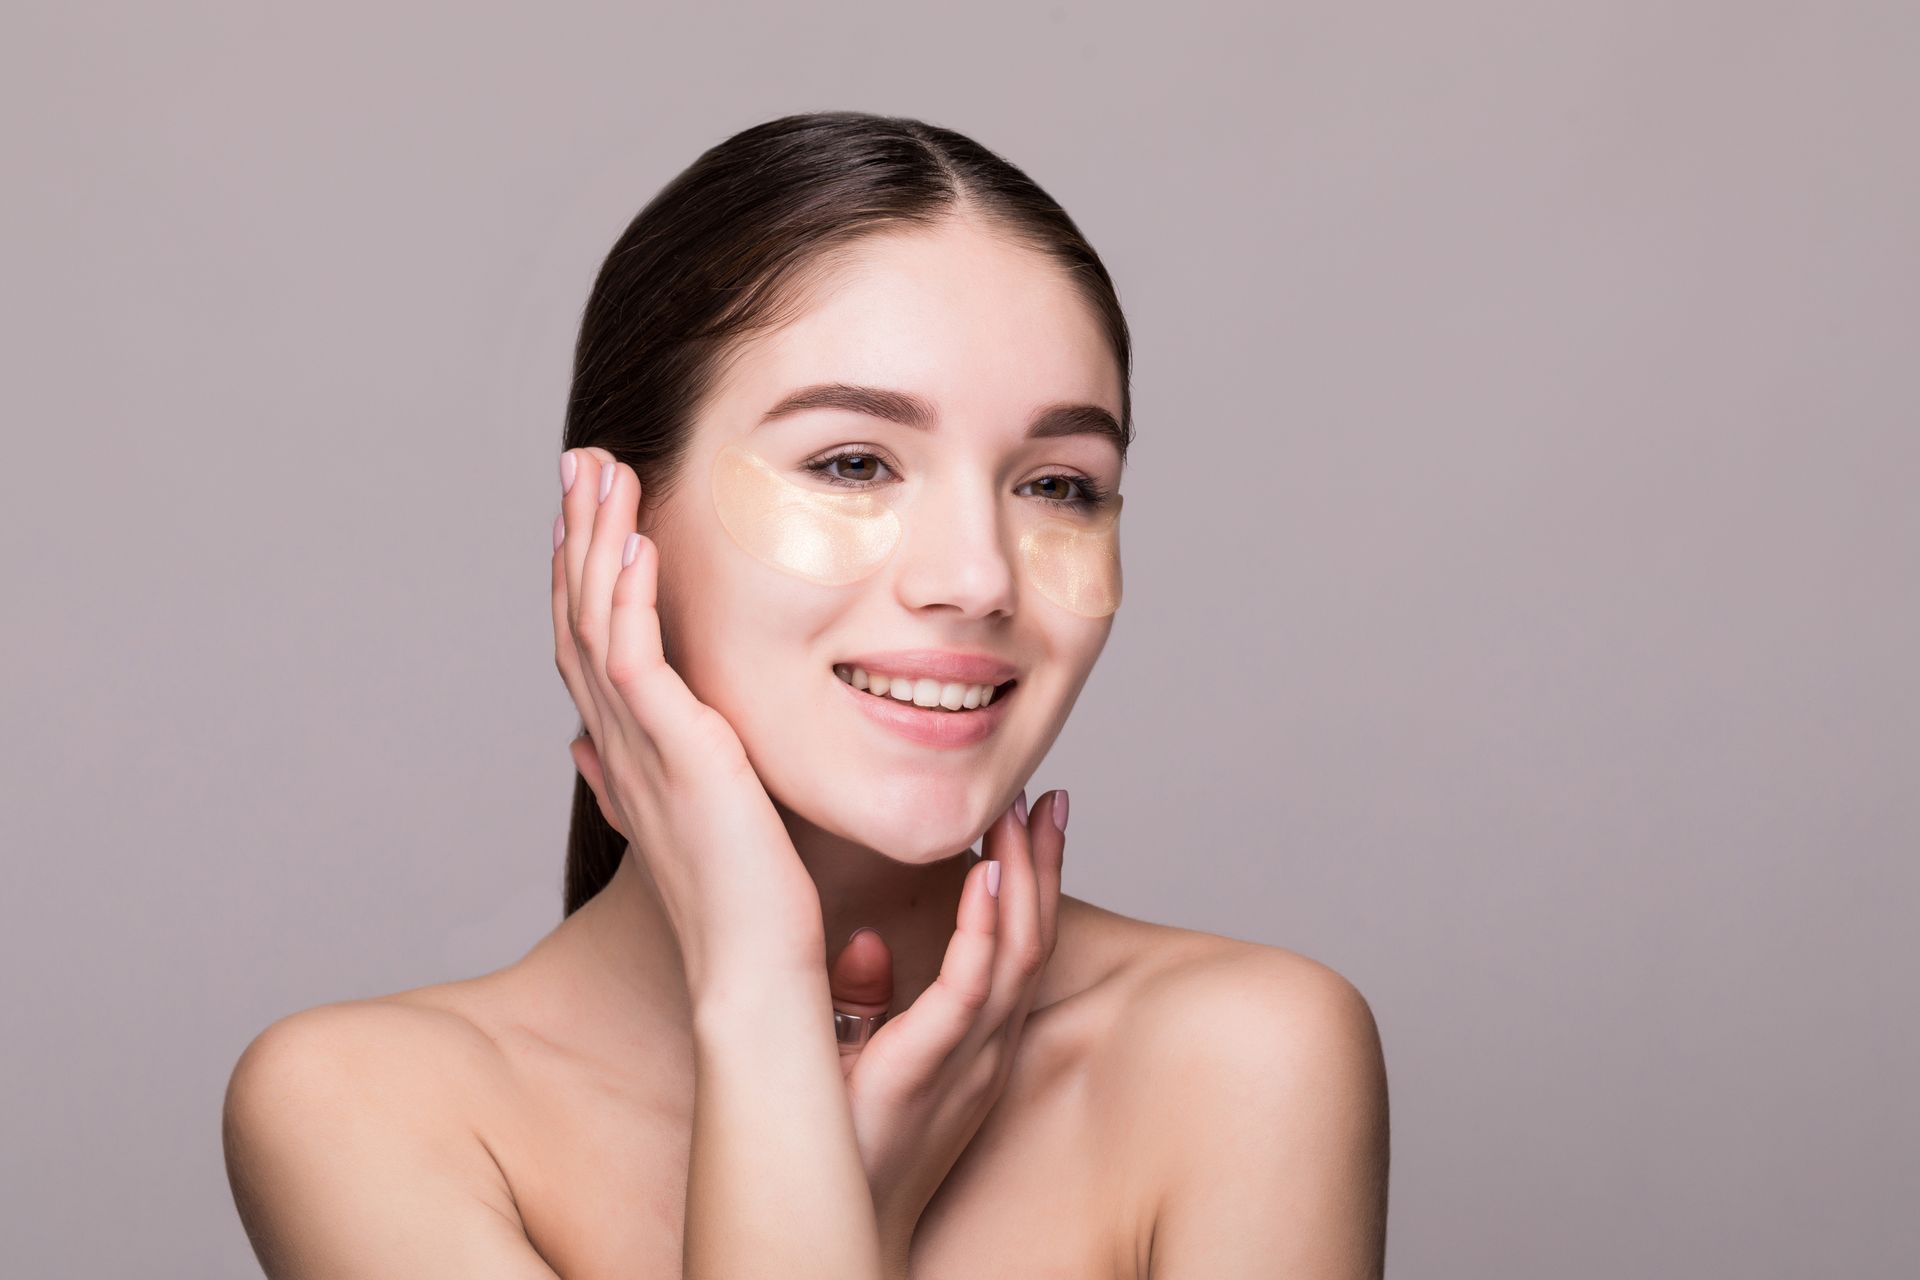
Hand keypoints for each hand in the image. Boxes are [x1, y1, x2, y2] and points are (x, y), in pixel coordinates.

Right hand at [553, 447, 825, 994]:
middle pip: (580, 618)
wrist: (755, 974)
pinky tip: (639, 542)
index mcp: (635, 755)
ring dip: (598, 542)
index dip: (585, 576)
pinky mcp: (676, 755)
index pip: (595, 645)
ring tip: (602, 471)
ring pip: (598, 623)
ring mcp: (643, 749)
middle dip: (579, 536)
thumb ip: (653, 779)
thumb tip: (593, 756)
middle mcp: (624, 745)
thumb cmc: (749, 909)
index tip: (589, 512)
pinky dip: (631, 596)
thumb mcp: (698, 824)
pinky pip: (636, 660)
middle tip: (580, 462)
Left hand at [829, 789, 1066, 1255]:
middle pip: (1033, 938)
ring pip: (1017, 952)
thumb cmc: (842, 1141)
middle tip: (1048, 797)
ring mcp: (969, 1058)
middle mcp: (987, 1046)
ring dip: (1023, 878)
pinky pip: (971, 988)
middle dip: (1044, 865)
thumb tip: (865, 944)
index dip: (1032, 882)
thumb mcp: (858, 1055)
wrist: (828, 1215)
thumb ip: (866, 1001)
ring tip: (1022, 816)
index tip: (1034, 819)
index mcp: (976, 1041)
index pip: (1018, 946)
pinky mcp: (934, 1065)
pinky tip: (984, 876)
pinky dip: (983, 929)